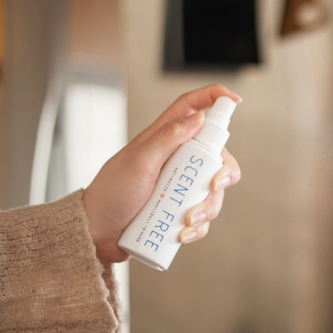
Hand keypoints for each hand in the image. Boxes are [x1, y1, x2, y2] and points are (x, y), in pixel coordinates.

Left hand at [82, 84, 242, 262]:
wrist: (97, 231)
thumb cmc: (111, 192)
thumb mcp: (139, 161)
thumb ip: (167, 138)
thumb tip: (198, 117)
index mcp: (164, 139)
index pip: (192, 108)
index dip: (214, 98)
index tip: (235, 100)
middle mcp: (177, 160)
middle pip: (217, 156)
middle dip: (224, 173)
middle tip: (213, 184)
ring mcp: (180, 186)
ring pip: (214, 191)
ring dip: (207, 208)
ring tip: (186, 221)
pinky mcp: (180, 211)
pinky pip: (203, 218)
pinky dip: (198, 228)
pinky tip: (182, 234)